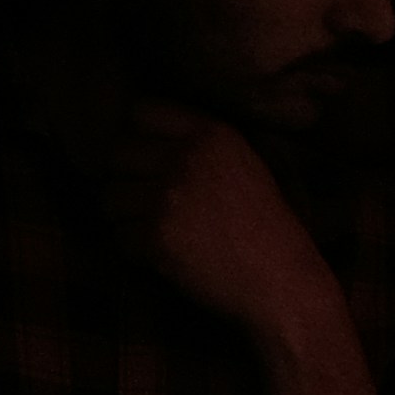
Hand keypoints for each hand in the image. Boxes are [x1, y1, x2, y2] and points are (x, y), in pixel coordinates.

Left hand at [131, 108, 348, 344]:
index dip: (140, 138)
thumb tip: (147, 137)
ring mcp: (170, 197)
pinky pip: (120, 236)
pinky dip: (136, 251)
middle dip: (127, 180)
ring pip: (111, 196)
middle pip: (118, 154)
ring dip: (127, 217)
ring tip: (158, 232)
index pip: (142, 112)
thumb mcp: (249, 166)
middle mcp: (187, 158)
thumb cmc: (268, 229)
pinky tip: (166, 256)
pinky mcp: (158, 237)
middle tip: (148, 204)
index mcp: (212, 134)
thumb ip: (204, 144)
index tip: (149, 162)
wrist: (283, 283)